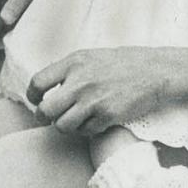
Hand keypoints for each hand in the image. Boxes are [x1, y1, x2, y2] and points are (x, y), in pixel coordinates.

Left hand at [27, 48, 171, 135]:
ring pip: (63, 126)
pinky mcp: (107, 116)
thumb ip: (69, 70)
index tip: (35, 100)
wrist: (155, 71)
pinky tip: (94, 120)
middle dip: (44, 116)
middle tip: (49, 117)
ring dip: (66, 126)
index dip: (32, 96)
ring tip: (74, 119)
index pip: (38, 82)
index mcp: (73, 62)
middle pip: (46, 110)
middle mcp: (80, 82)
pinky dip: (86, 130)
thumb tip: (47, 87)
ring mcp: (93, 100)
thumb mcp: (91, 56)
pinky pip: (85, 131)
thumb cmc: (123, 62)